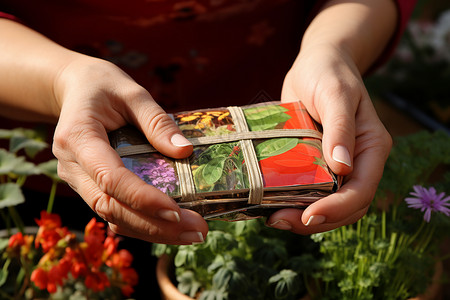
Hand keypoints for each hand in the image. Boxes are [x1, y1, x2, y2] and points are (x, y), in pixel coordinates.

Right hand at [52, 56, 207, 243]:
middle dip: (155, 225)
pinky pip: (113, 212)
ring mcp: (77, 180)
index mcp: (78, 137)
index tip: (177, 212)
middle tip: (197, 232)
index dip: (142, 198)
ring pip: (111, 216)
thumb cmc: (102, 86)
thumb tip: (185, 152)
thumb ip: (157, 121)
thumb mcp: (132, 92)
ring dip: (152, 231)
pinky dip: (142, 223)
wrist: (74, 90)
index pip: (110, 178)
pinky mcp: (88, 186)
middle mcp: (72, 166)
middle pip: (111, 207)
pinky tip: (170, 227)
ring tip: (191, 235)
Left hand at [267, 45, 391, 233]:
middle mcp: (358, 162)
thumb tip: (343, 168)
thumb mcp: (335, 93)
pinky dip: (293, 202)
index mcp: (371, 147)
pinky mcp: (316, 164)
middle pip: (345, 206)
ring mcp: (336, 166)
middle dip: (316, 219)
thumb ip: (340, 127)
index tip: (309, 215)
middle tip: (280, 220)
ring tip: (273, 217)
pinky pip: (309, 191)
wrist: (315, 64)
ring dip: (303, 217)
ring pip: (327, 204)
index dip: (338, 208)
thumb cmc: (329, 72)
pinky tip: (270, 203)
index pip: (362, 189)